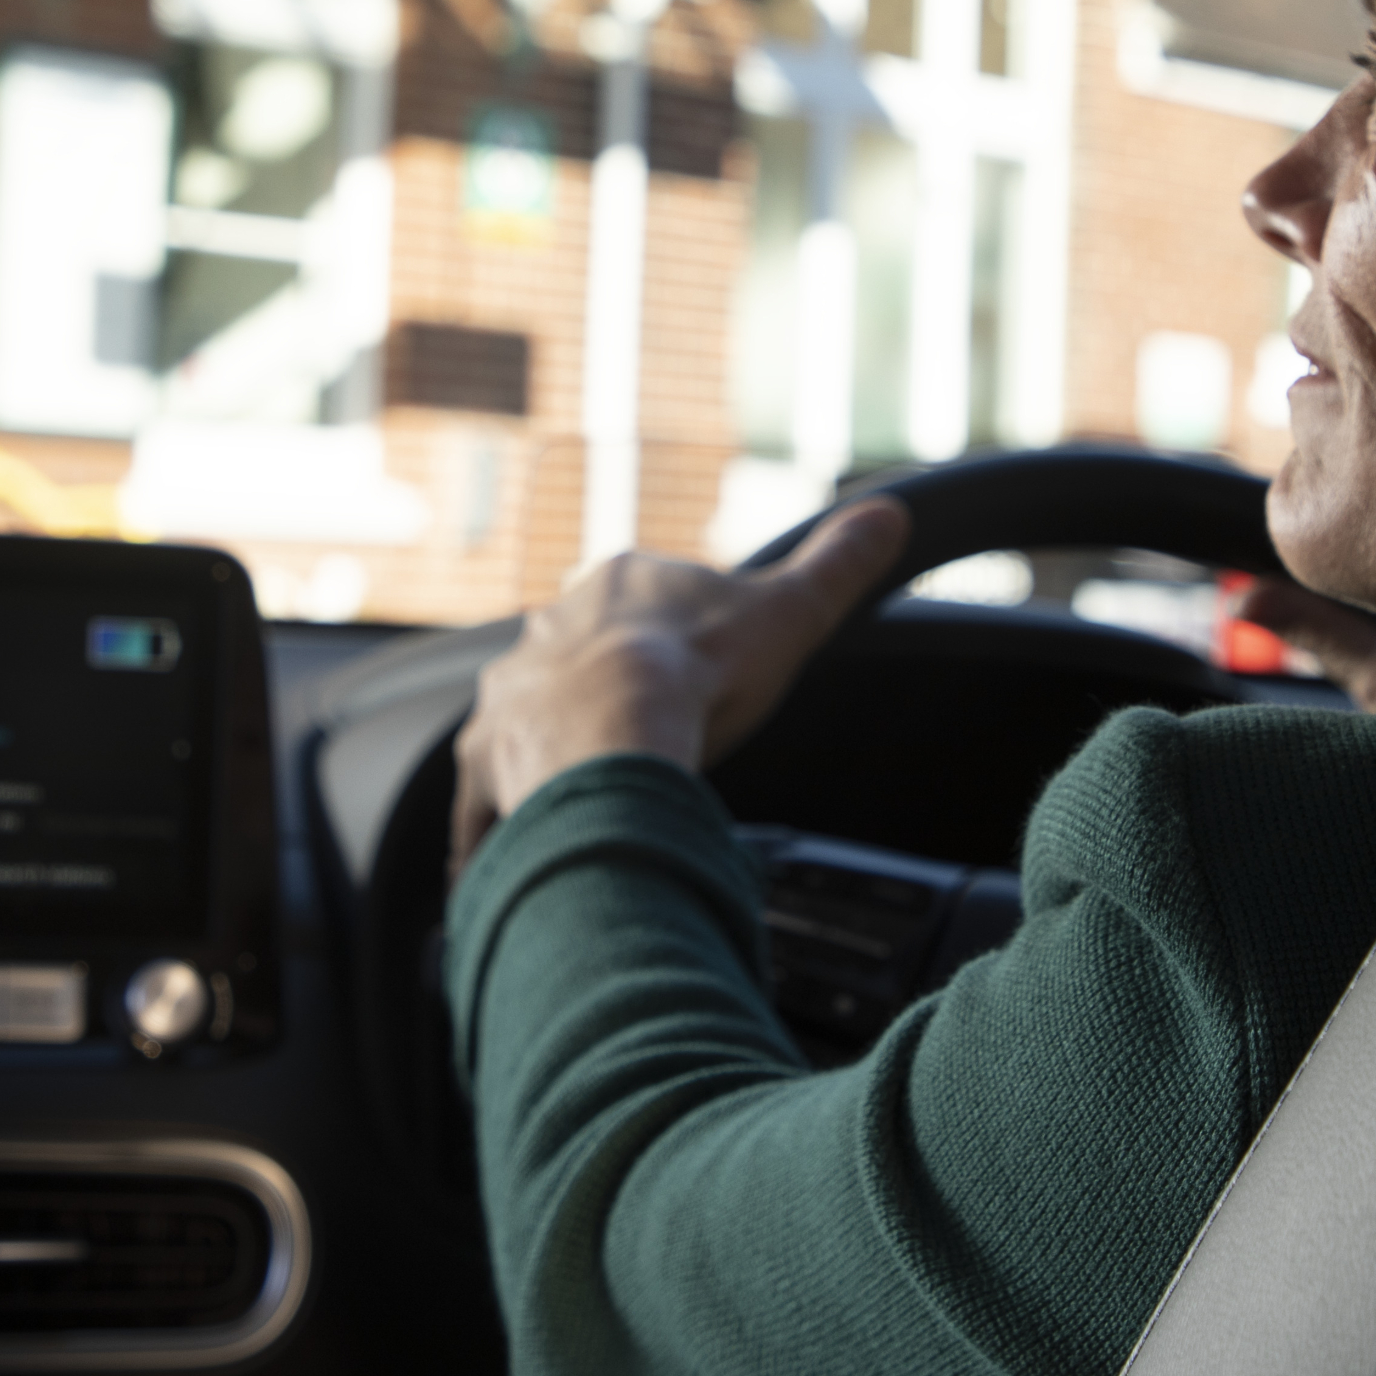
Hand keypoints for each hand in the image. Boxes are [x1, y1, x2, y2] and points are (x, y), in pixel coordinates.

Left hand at [449, 498, 914, 878]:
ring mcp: (510, 692)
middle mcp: (550, 628)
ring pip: (529, 719)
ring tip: (586, 792)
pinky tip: (510, 863)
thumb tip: (890, 513)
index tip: (699, 674)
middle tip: (653, 736)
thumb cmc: (703, 673)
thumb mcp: (790, 611)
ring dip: (551, 748)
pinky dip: (495, 829)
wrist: (619, 729)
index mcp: (620, 585)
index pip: (645, 604)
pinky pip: (485, 799)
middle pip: (582, 657)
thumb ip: (838, 562)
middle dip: (608, 690)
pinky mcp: (487, 755)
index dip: (675, 639)